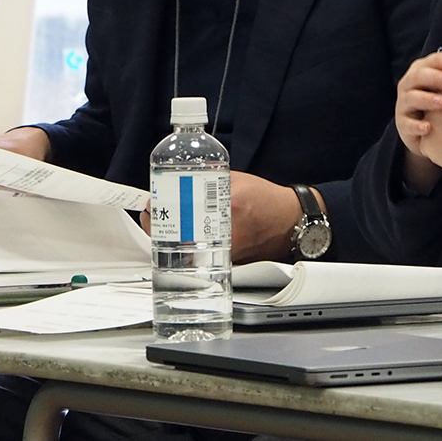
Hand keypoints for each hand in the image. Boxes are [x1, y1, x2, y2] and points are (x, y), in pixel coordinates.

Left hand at [141, 172, 304, 261]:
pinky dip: (187, 251)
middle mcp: (228, 229)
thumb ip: (210, 181)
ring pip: (188, 251)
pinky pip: (201, 257)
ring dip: (170, 241)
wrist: (291, 221)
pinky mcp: (230, 262)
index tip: (150, 205)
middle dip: (160, 228)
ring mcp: (228, 249)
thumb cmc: (266, 199)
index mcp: (230, 204)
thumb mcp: (237, 180)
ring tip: (160, 229)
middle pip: (182, 235)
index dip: (162, 210)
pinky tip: (178, 242)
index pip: (186, 210)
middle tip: (151, 217)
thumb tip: (181, 183)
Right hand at [396, 50, 441, 188]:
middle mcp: (411, 82)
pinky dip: (416, 125)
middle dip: (438, 77)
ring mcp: (405, 103)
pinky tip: (429, 128)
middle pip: (421, 74)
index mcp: (425, 69)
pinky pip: (407, 123)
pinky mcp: (402, 123)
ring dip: (427, 99)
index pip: (437, 60)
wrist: (428, 130)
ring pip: (411, 97)